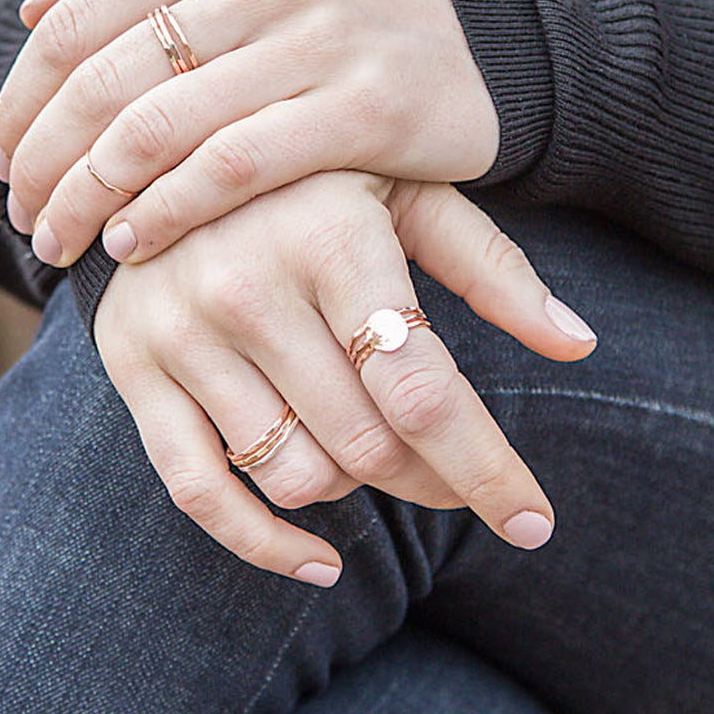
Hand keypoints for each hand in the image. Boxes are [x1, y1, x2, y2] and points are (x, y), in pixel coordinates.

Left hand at [0, 0, 498, 268]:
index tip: (1, 162)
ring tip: (60, 241)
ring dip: (88, 197)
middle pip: (103, 83)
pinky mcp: (367, 108)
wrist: (484, 31)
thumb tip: (32, 8)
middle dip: (42, 163)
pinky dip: (168, 211)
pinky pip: (236, 168)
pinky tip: (132, 243)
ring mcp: (319, 38)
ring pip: (159, 128)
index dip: (19, 103)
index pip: (73, 23)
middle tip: (21, 218)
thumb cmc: (338, 2)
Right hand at [93, 169, 597, 585]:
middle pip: (367, 446)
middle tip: (457, 473)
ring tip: (367, 444)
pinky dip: (264, 545)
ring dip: (353, 487)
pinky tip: (318, 562)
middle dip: (433, 479)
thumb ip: (490, 266)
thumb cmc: (313, 178)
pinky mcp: (134, 368)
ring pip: (296, 475)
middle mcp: (250, 288)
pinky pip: (200, 492)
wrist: (164, 151)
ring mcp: (183, 333)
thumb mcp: (406, 191)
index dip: (487, 469)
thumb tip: (579, 344)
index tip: (534, 524)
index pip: (421, 389)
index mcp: (331, 238)